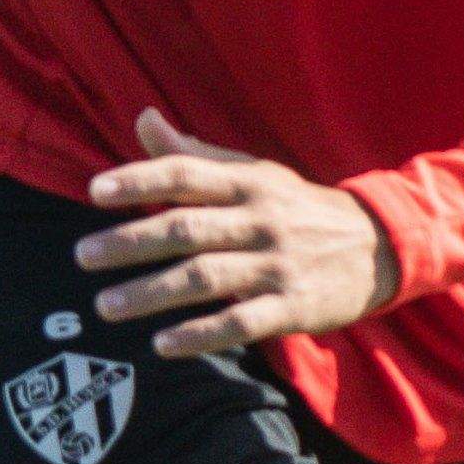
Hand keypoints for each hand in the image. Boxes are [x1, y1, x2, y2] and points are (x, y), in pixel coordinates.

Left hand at [77, 108, 400, 357]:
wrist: (381, 245)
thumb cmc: (295, 205)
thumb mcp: (253, 171)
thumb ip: (194, 155)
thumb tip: (143, 119)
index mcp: (247, 183)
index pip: (185, 174)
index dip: (139, 180)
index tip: (95, 192)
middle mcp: (260, 221)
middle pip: (186, 228)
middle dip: (130, 242)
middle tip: (82, 254)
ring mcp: (278, 265)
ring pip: (205, 278)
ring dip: (151, 293)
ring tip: (106, 305)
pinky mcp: (296, 308)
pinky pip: (242, 323)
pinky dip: (201, 334)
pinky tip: (162, 344)